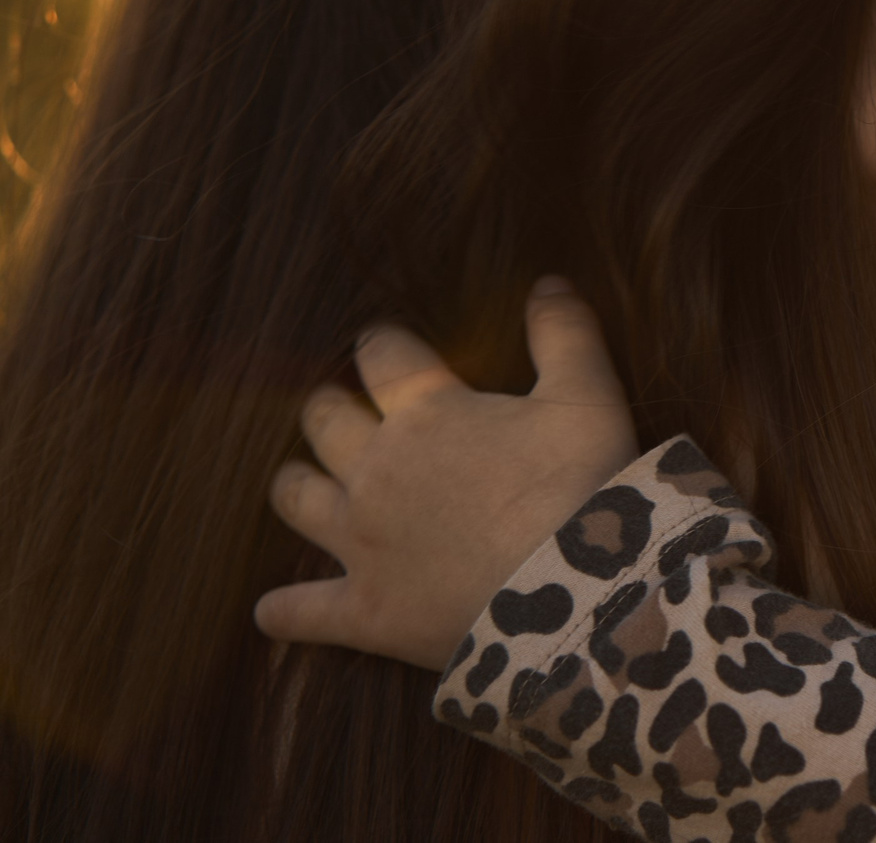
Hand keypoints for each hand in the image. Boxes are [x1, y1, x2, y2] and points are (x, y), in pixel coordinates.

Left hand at [253, 278, 639, 669]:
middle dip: (328, 407)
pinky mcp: (364, 608)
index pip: (383, 356)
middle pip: (325, 422)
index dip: (381, 343)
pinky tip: (269, 612)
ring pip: (298, 501)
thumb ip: (564, 332)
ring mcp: (362, 542)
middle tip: (339, 405)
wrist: (569, 588)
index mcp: (427, 413)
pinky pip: (301, 611)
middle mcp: (378, 470)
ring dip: (295, 485)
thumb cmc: (581, 483)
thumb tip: (547, 281)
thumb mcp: (588, 395)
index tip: (383, 341)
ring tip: (298, 479)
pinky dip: (283, 611)